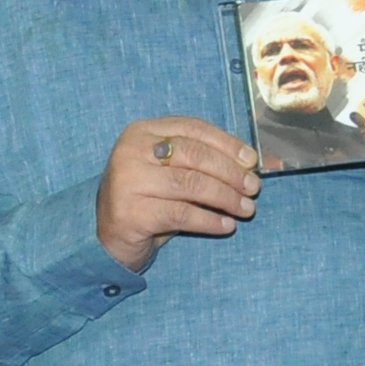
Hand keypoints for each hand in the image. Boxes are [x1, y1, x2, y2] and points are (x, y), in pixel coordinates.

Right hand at [97, 116, 257, 268]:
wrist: (110, 237)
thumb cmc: (149, 199)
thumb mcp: (171, 171)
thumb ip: (201, 160)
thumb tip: (250, 162)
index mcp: (142, 131)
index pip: (193, 128)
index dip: (227, 143)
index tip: (252, 160)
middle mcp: (131, 150)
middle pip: (194, 155)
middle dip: (230, 172)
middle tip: (254, 188)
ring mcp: (128, 181)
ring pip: (191, 184)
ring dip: (226, 198)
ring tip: (246, 209)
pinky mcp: (131, 212)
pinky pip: (182, 214)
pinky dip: (210, 220)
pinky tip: (226, 226)